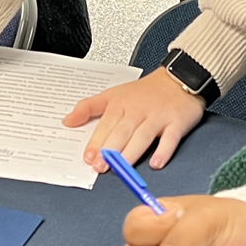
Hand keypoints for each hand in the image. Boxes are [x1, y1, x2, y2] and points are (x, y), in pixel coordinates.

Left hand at [68, 68, 205, 171]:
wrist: (178, 78)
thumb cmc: (145, 91)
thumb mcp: (112, 94)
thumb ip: (88, 107)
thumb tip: (67, 121)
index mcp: (120, 104)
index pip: (106, 124)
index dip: (96, 142)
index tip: (88, 157)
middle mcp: (138, 111)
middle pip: (122, 131)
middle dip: (110, 150)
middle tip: (100, 166)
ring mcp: (158, 117)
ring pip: (143, 136)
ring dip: (131, 153)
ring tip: (122, 168)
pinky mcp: (176, 123)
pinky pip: (170, 138)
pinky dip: (164, 151)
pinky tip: (156, 163)